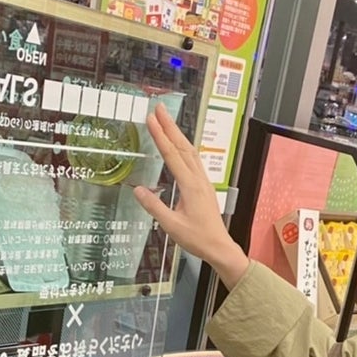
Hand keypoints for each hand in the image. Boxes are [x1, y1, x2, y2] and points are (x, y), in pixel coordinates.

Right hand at [134, 103, 249, 289]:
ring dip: (178, 135)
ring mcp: (204, 182)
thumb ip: (154, 207)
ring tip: (167, 121)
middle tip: (159, 109)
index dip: (160, 136)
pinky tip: (181, 146)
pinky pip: (195, 161)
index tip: (151, 120)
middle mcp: (199, 180)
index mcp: (190, 186)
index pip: (172, 155)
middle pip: (183, 147)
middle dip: (170, 127)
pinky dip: (185, 148)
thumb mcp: (171, 226)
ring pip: (191, 152)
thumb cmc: (198, 239)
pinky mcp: (205, 187)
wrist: (219, 247)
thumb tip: (137, 190)